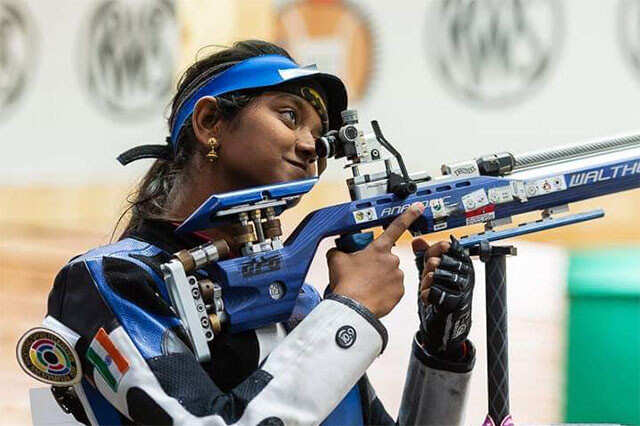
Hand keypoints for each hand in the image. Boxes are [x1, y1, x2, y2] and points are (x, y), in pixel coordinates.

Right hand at [327, 203, 425, 317]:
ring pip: (391, 274)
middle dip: (377, 264)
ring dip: (382, 278)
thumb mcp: (336, 260)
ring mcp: (397, 276)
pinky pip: (394, 288)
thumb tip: (338, 250)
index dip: (408, 215)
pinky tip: (374, 294)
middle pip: (386, 258)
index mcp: (377, 249)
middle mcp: (391, 260)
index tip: (418, 208)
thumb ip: (340, 250)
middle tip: (364, 274)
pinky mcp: (400, 291)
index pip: (396, 227)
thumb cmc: (346, 284)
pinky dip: (386, 291)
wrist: (352, 308)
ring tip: (367, 286)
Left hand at [412, 235, 473, 355]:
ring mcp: (462, 286)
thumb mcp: (433, 271)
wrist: (448, 321)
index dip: (431, 253)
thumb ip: (425, 255)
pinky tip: (428, 298)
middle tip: (428, 279)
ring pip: (432, 276)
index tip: (429, 261)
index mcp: (463, 261)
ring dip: (425, 284)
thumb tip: (418, 241)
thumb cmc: (443, 294)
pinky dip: (425, 295)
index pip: (444, 246)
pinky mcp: (455, 300)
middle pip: (434, 261)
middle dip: (426, 271)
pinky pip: (432, 291)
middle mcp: (465, 272)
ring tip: (428, 289)